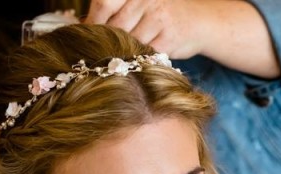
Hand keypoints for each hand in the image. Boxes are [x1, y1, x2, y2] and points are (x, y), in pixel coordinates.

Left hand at [84, 0, 204, 58]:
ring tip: (122, 57)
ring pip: (128, 42)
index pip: (104, 2)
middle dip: (106, 41)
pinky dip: (139, 60)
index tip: (84, 35)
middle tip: (98, 52)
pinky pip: (144, 54)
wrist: (199, 22)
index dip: (92, 22)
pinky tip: (139, 61)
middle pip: (114, 26)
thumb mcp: (139, 3)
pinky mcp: (169, 37)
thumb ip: (115, 10)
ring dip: (123, 53)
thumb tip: (82, 25)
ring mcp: (158, 17)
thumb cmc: (161, 14)